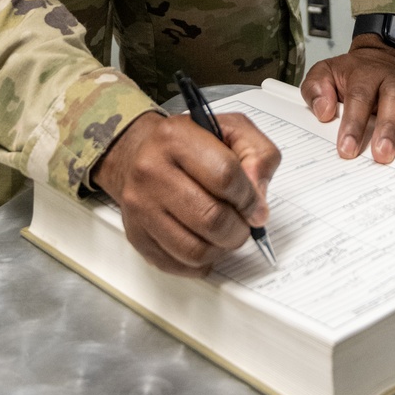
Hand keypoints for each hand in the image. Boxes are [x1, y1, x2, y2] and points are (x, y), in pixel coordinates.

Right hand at [91, 111, 280, 276]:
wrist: (138, 153)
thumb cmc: (187, 143)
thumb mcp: (231, 129)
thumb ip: (258, 154)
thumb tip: (258, 201)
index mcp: (176, 137)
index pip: (225, 176)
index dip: (250, 198)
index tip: (256, 206)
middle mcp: (151, 170)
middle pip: (211, 219)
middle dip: (239, 229)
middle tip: (243, 223)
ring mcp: (140, 206)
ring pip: (195, 250)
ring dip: (221, 248)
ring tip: (224, 233)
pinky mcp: (136, 234)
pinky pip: (178, 265)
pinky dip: (200, 262)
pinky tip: (204, 242)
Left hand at [301, 38, 394, 163]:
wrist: (380, 56)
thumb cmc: (352, 74)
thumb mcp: (324, 73)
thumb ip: (316, 89)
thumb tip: (324, 110)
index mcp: (365, 75)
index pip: (359, 98)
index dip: (353, 124)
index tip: (347, 148)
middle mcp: (393, 82)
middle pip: (394, 100)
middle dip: (389, 128)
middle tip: (382, 152)